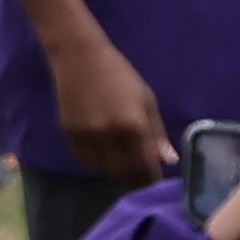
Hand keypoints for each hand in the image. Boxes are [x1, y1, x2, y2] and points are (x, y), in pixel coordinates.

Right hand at [47, 38, 173, 185]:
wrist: (78, 57)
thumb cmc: (119, 74)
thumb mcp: (146, 99)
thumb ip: (157, 133)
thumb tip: (169, 161)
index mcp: (133, 124)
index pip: (145, 165)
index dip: (151, 178)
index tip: (156, 182)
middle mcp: (109, 134)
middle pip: (124, 171)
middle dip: (135, 179)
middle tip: (141, 179)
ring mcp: (86, 136)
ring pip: (104, 169)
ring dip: (116, 173)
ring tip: (124, 169)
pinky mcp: (69, 134)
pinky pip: (85, 160)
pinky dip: (97, 164)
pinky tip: (105, 158)